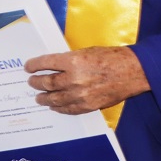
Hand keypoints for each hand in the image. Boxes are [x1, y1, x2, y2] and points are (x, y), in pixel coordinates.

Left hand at [25, 46, 149, 114]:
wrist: (132, 72)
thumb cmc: (111, 58)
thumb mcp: (86, 51)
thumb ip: (69, 60)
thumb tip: (53, 66)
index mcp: (73, 60)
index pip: (45, 63)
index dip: (33, 65)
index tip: (27, 67)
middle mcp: (74, 78)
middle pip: (47, 82)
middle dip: (36, 83)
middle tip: (31, 82)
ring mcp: (80, 94)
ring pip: (54, 98)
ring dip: (44, 98)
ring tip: (38, 97)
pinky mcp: (88, 105)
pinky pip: (68, 109)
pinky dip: (59, 108)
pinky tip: (54, 106)